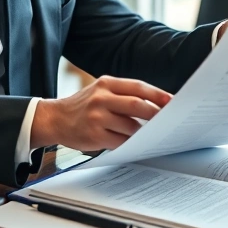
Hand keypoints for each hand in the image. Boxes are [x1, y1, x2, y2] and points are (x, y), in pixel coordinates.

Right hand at [30, 76, 170, 150]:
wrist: (55, 118)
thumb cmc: (84, 106)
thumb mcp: (100, 91)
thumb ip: (123, 95)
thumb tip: (155, 106)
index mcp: (106, 84)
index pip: (138, 86)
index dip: (157, 94)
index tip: (173, 101)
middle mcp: (101, 98)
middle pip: (136, 105)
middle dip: (155, 114)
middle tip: (168, 121)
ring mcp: (96, 117)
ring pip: (130, 126)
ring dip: (144, 132)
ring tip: (153, 134)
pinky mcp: (93, 135)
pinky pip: (120, 141)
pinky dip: (131, 143)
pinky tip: (136, 144)